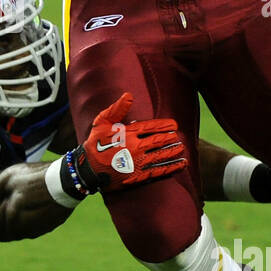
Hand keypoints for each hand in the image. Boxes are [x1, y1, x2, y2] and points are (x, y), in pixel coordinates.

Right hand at [70, 93, 187, 193]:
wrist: (88, 170)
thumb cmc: (95, 144)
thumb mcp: (102, 123)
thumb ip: (117, 109)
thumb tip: (129, 95)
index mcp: (128, 133)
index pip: (151, 127)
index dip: (164, 125)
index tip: (174, 125)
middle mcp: (135, 147)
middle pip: (159, 141)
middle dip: (171, 139)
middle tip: (179, 137)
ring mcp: (138, 163)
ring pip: (161, 156)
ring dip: (173, 152)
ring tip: (182, 148)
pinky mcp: (138, 176)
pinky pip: (159, 171)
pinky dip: (172, 167)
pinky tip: (181, 164)